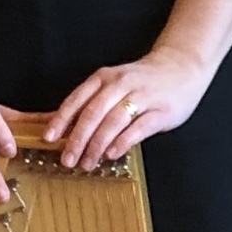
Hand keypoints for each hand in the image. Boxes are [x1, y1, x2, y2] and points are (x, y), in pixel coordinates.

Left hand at [43, 43, 214, 170]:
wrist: (182, 68)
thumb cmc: (141, 81)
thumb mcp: (112, 85)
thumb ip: (88, 104)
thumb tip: (54, 124)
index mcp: (104, 78)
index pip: (77, 99)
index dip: (61, 120)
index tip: (49, 138)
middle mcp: (121, 84)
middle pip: (93, 112)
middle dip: (77, 139)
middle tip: (68, 160)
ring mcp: (142, 96)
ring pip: (114, 121)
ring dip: (97, 144)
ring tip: (87, 162)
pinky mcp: (161, 111)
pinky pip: (138, 127)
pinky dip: (122, 142)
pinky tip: (112, 154)